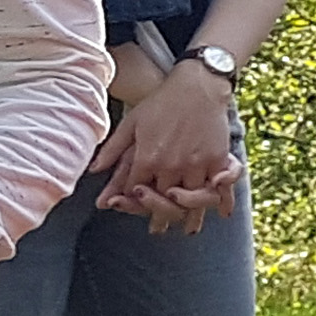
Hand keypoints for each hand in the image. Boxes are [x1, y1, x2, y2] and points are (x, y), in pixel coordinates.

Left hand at [92, 62, 243, 235]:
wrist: (197, 86)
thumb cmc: (161, 102)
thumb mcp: (131, 123)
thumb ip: (113, 150)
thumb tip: (93, 171)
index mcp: (147, 158)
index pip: (135, 191)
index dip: (131, 202)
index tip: (133, 209)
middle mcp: (171, 166)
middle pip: (164, 202)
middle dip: (160, 217)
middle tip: (158, 229)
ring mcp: (196, 164)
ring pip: (192, 201)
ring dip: (190, 216)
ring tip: (189, 228)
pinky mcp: (217, 159)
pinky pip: (220, 188)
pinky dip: (222, 202)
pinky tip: (221, 213)